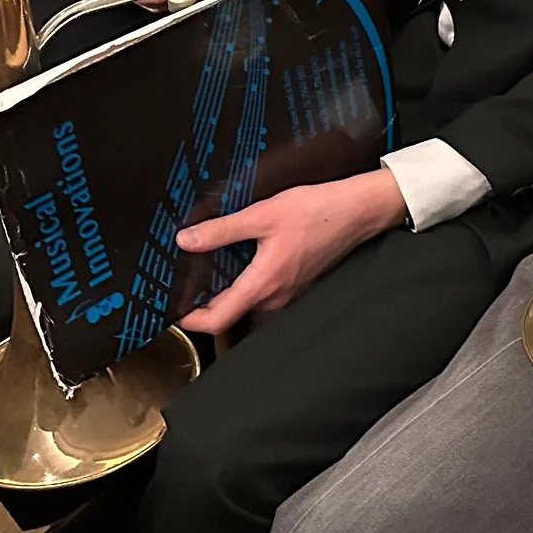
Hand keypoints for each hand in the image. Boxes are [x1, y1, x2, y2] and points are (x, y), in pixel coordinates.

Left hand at [176, 170, 407, 334]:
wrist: (358, 211)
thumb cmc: (317, 211)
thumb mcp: (263, 214)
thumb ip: (223, 229)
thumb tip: (186, 240)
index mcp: (263, 284)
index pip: (218, 320)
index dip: (192, 321)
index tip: (174, 309)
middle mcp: (276, 297)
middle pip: (232, 315)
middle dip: (206, 306)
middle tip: (187, 286)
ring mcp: (290, 293)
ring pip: (249, 307)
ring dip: (228, 297)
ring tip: (208, 275)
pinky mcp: (299, 284)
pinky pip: (266, 296)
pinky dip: (248, 288)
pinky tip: (242, 264)